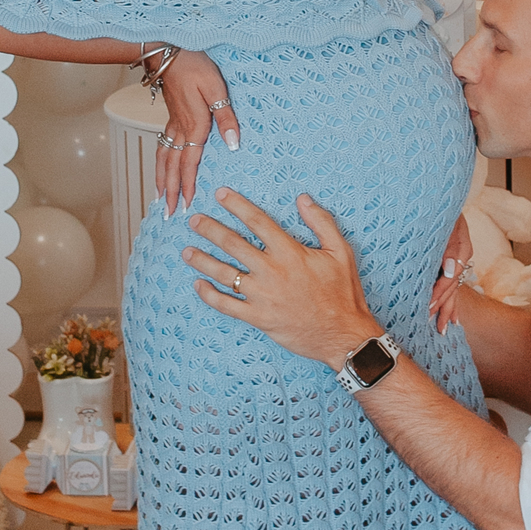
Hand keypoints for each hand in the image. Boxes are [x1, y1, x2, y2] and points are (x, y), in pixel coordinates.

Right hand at [155, 51, 240, 214]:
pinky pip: (162, 148)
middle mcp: (180, 129)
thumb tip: (233, 145)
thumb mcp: (217, 89)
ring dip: (161, 181)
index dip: (187, 185)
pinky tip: (160, 170)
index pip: (189, 163)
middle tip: (166, 213)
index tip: (185, 204)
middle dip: (169, 192)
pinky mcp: (170, 118)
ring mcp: (172, 124)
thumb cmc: (194, 66)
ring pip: (163, 159)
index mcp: (194, 125)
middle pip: (172, 167)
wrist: (169, 51)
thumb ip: (226, 118)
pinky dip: (159, 164)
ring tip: (159, 199)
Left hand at [184, 188, 379, 368]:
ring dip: (202, 260)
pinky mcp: (258, 318)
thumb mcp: (341, 252)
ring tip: (187, 251)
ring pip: (223, 274)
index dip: (237, 205)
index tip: (220, 194)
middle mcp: (271, 271)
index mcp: (289, 252)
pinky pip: (226, 305)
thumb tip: (303, 199)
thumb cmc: (343, 293)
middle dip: (210, 229)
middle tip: (194, 220)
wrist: (342, 334)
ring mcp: (262, 296)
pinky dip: (209, 295)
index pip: (257, 221)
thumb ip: (321, 222)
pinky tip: (199, 285)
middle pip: (232, 243)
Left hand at [429, 213, 472, 333]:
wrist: (438, 197)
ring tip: (443, 328)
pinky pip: (452, 285)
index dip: (439, 293)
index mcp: (461, 248)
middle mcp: (460, 257)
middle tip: (433, 324)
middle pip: (453, 287)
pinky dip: (451, 301)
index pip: (450, 277)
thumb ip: (449, 246)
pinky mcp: (449, 262)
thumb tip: (449, 270)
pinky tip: (452, 317)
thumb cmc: (439, 207)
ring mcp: (456, 261)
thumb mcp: (447, 222)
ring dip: (448, 309)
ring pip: (454, 290)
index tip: (428, 305)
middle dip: (443, 306)